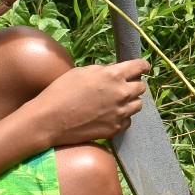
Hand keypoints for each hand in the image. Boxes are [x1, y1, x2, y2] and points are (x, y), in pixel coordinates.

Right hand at [26, 59, 150, 146]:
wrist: (50, 120)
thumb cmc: (61, 91)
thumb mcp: (82, 72)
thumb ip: (103, 70)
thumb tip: (114, 71)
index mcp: (113, 75)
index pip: (139, 67)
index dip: (143, 66)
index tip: (144, 67)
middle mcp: (121, 93)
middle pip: (141, 87)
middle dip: (134, 84)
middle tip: (124, 85)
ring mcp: (120, 113)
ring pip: (138, 105)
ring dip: (131, 101)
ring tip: (118, 101)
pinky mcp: (116, 129)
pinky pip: (128, 120)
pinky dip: (123, 117)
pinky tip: (110, 115)